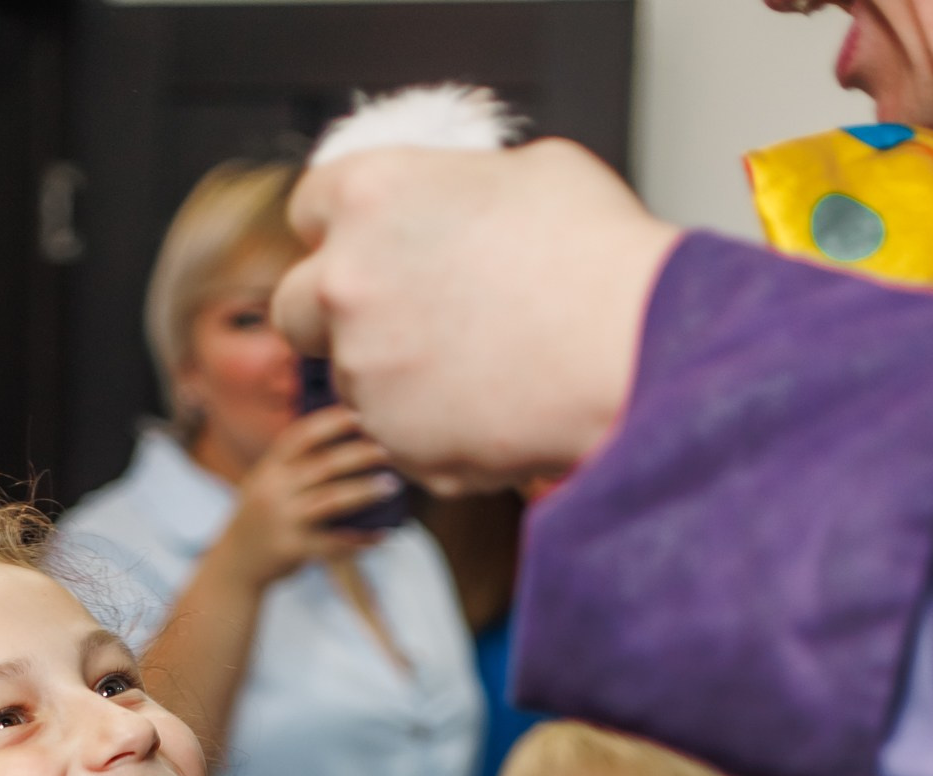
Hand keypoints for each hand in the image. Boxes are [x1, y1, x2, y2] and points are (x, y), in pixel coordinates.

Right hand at [215, 405, 401, 589]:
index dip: (331, 422)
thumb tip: (336, 433)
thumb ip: (292, 462)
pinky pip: (333, 543)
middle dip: (358, 455)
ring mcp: (283, 520)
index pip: (301, 436)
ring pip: (331, 500)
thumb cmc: (260, 517)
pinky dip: (360, 540)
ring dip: (364, 491)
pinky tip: (382, 535)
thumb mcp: (265, 482)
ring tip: (391, 486)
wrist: (235, 565)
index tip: (359, 415)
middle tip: (386, 451)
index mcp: (269, 468)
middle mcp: (274, 490)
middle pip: (323, 465)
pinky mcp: (292, 550)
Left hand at [274, 139, 677, 489]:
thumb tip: (457, 211)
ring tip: (483, 368)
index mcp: (370, 196)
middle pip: (296, 309)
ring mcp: (365, 372)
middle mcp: (346, 284)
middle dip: (333, 317)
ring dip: (396, 379)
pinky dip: (437, 432)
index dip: (338, 232)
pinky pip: (402, 439)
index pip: (309, 208)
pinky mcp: (396, 443)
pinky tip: (499, 410)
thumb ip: (462, 192)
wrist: (635, 353)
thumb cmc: (597, 254)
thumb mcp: (532, 174)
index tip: (362, 250)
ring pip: (355, 382)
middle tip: (396, 323)